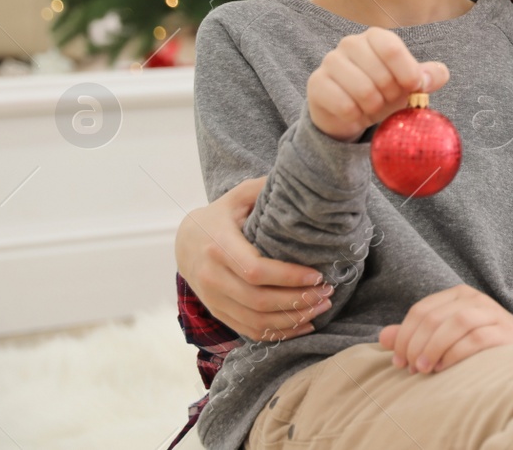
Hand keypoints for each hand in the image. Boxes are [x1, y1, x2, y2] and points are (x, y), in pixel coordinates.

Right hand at [174, 176, 331, 341]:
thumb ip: (264, 188)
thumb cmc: (221, 215)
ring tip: (322, 306)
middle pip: (258, 300)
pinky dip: (278, 333)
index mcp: (218, 245)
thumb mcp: (239, 196)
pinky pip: (249, 331)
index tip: (318, 275)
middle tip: (328, 292)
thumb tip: (301, 179)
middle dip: (298, 300)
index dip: (288, 277)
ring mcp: (213, 299)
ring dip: (293, 319)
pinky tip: (304, 325)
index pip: (255, 270)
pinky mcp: (218, 312)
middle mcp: (212, 276)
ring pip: (255, 320)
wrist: (185, 241)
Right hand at [307, 28, 447, 141]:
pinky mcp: (317, 83)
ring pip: (363, 90)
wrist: (349, 112)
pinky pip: (344, 105)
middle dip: (390, 95)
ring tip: (372, 108)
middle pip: (380, 73)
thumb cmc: (382, 92)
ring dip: (374, 107)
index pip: (392, 48)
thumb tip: (439, 75)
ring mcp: (330, 62)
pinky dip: (356, 116)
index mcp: (375, 37)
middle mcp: (350, 43)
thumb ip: (426, 78)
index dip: (407, 73)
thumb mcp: (407, 85)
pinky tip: (355, 114)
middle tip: (387, 101)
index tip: (413, 88)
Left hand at [378, 285, 512, 372]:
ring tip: (424, 369)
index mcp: (457, 295)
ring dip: (434, 348)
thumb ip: (415, 335)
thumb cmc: (480, 340)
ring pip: (456, 323)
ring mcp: (491, 314)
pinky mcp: (504, 332)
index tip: (397, 360)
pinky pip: (476, 340)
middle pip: (434, 317)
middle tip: (410, 368)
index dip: (404, 335)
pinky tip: (445, 368)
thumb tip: (383, 338)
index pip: (421, 310)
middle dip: (416, 344)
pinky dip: (455, 354)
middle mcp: (474, 299)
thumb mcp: (445, 335)